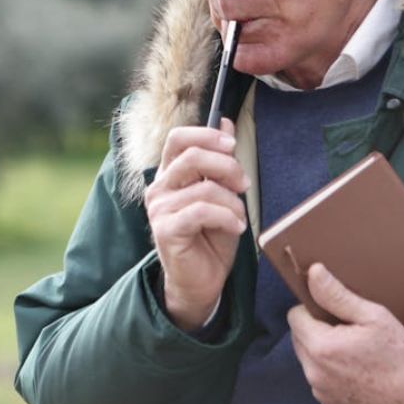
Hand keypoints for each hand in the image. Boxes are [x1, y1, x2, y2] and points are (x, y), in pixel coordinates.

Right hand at [145, 118, 249, 329]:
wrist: (201, 281)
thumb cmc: (211, 237)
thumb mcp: (222, 193)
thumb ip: (221, 160)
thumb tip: (225, 121)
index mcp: (170, 174)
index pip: (178, 138)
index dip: (207, 134)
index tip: (231, 144)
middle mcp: (159, 187)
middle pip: (192, 156)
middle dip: (227, 166)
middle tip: (244, 183)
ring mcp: (159, 209)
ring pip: (204, 187)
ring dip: (232, 201)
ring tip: (240, 217)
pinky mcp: (165, 230)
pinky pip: (201, 211)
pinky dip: (226, 217)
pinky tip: (235, 227)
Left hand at [287, 263, 403, 403]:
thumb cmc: (400, 360)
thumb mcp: (374, 317)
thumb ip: (338, 295)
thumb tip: (314, 273)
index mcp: (320, 346)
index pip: (295, 316)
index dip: (313, 309)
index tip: (334, 312)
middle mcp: (314, 373)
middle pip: (299, 339)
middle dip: (317, 331)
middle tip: (348, 331)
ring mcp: (321, 393)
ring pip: (310, 362)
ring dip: (324, 354)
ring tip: (356, 353)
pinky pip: (322, 382)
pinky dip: (333, 375)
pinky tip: (358, 373)